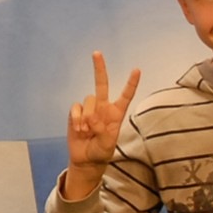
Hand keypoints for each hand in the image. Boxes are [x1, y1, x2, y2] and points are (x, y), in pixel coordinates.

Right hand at [62, 52, 139, 198]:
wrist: (85, 159)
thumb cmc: (101, 152)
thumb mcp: (107, 145)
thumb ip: (103, 131)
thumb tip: (92, 118)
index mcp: (116, 114)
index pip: (125, 96)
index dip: (131, 83)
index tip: (137, 70)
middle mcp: (103, 107)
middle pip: (101, 84)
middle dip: (99, 68)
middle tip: (97, 53)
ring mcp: (89, 109)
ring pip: (88, 100)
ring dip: (86, 117)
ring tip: (86, 132)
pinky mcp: (76, 113)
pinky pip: (75, 108)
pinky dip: (76, 118)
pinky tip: (78, 129)